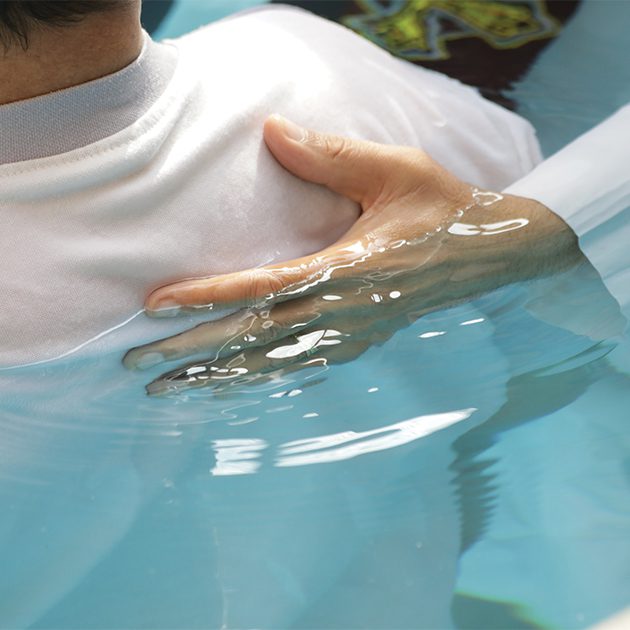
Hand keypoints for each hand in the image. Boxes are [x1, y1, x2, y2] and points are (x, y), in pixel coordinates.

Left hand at [124, 115, 584, 393]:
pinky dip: (259, 379)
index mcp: (348, 269)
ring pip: (273, 363)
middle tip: (140, 365)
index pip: (262, 288)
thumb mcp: (395, 169)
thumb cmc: (442, 207)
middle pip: (256, 336)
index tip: (156, 305)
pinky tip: (229, 387)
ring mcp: (352, 334)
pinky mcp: (358, 341)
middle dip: (195, 351)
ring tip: (170, 390)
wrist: (490, 252)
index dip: (207, 297)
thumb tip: (271, 131)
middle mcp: (344, 312)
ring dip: (219, 377)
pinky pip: (299, 366)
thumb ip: (331, 156)